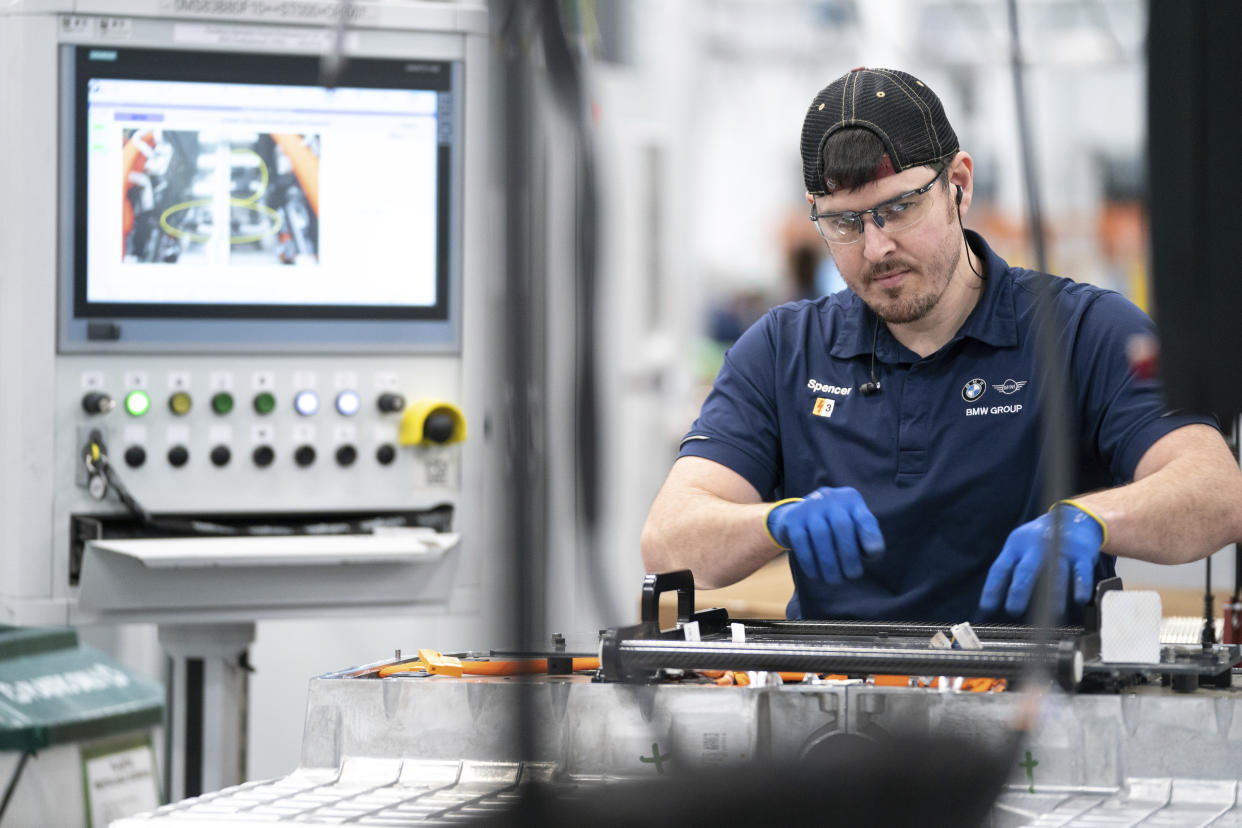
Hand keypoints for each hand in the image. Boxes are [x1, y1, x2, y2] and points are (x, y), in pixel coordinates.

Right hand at [766, 486, 884, 583]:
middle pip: (842, 526)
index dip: (871, 536)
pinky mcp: (792, 518)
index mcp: (851, 501)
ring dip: (829, 562)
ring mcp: (810, 506)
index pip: (864, 519)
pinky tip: (815, 575)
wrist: (796, 517)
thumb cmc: (834, 530)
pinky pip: (801, 540)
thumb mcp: (853, 529)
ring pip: (821, 534)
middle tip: (852, 576)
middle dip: (849, 555)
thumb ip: (866, 540)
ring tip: (834, 580)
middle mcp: (831, 498)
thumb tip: (872, 553)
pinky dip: (809, 561)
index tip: (873, 554)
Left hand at [979, 502, 1105, 615]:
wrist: (1074, 518)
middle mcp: (1036, 547)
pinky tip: (1079, 600)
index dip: (992, 588)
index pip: (1000, 568)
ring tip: (1049, 615)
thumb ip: (1011, 568)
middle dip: (1018, 591)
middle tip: (1014, 611)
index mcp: (1016, 547)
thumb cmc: (1041, 541)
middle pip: (1026, 570)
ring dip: (1053, 595)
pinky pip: (1081, 572)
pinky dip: (1081, 586)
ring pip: (1055, 573)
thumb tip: (995, 601)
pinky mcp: (1081, 553)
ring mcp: (1060, 548)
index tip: (987, 608)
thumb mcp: (1020, 547)